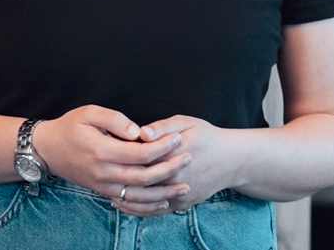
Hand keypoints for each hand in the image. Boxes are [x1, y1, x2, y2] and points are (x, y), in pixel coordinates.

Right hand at [33, 105, 191, 211]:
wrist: (48, 150)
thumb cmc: (70, 126)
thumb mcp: (89, 113)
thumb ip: (114, 119)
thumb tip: (137, 131)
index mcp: (102, 150)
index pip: (140, 153)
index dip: (161, 147)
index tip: (177, 137)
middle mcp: (104, 172)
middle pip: (144, 177)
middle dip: (169, 169)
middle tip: (189, 158)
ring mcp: (103, 186)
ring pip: (139, 195)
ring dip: (163, 193)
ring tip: (184, 187)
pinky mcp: (103, 192)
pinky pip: (129, 203)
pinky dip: (147, 205)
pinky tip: (163, 201)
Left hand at [110, 115, 230, 214]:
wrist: (232, 160)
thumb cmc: (207, 136)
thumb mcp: (186, 123)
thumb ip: (162, 127)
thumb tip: (141, 133)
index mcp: (173, 153)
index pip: (143, 156)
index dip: (124, 155)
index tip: (109, 150)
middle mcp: (175, 177)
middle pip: (142, 180)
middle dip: (121, 179)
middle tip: (102, 173)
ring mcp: (179, 193)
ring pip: (147, 201)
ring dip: (127, 198)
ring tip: (108, 191)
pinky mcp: (182, 204)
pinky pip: (157, 211)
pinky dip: (139, 210)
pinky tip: (126, 204)